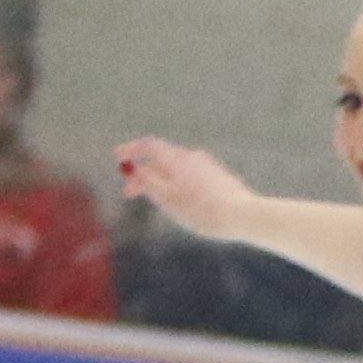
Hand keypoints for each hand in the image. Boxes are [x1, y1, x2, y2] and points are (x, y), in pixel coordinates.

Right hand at [110, 138, 255, 235]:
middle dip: (143, 175)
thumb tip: (133, 169)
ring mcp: (208, 167)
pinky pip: (191, 179)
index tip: (117, 157)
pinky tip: (180, 203)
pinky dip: (177, 187)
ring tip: (154, 201)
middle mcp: (193, 157)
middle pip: (162, 161)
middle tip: (128, 193)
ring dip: (160, 182)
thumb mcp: (168, 199)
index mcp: (178, 158)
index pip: (149, 145)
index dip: (131, 150)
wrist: (245, 216)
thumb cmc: (203, 210)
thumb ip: (148, 182)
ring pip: (177, 171)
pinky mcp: (220, 179)